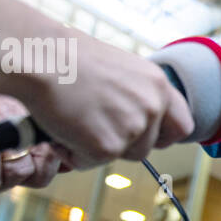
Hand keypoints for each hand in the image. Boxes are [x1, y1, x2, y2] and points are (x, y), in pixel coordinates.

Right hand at [18, 44, 193, 169]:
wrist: (38, 57)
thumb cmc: (68, 57)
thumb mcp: (119, 68)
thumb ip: (136, 93)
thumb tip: (137, 119)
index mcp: (158, 84)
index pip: (182, 126)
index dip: (163, 136)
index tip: (147, 138)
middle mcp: (152, 107)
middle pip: (147, 147)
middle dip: (122, 144)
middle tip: (92, 124)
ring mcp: (132, 128)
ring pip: (120, 156)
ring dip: (96, 147)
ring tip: (73, 119)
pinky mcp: (107, 147)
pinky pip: (90, 162)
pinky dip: (72, 152)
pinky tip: (60, 127)